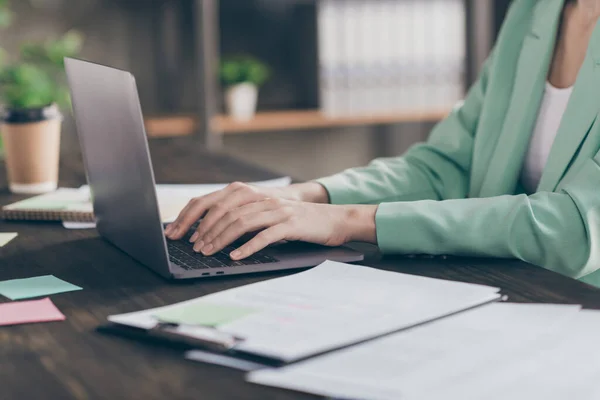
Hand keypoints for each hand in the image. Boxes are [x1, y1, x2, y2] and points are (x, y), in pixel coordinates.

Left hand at [185, 199, 377, 259]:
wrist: (333, 219)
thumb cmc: (297, 222)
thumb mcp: (267, 215)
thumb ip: (244, 218)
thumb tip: (210, 232)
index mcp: (252, 195)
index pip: (213, 201)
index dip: (192, 216)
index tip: (177, 232)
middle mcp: (262, 199)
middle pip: (224, 211)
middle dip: (204, 230)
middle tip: (193, 247)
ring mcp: (277, 210)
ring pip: (241, 222)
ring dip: (221, 239)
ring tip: (209, 252)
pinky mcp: (290, 224)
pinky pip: (265, 235)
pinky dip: (247, 247)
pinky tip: (235, 256)